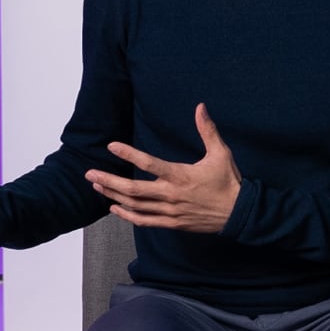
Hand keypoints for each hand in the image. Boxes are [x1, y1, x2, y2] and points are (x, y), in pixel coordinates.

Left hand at [91, 103, 243, 232]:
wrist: (240, 214)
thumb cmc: (229, 181)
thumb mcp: (220, 153)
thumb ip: (207, 130)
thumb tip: (200, 107)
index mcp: (180, 176)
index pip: (149, 164)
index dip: (128, 154)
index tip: (111, 146)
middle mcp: (171, 195)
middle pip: (132, 189)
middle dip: (108, 180)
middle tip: (89, 173)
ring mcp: (170, 211)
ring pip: (134, 205)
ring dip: (113, 195)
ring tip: (96, 185)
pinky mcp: (171, 223)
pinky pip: (144, 221)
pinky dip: (127, 215)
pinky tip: (114, 207)